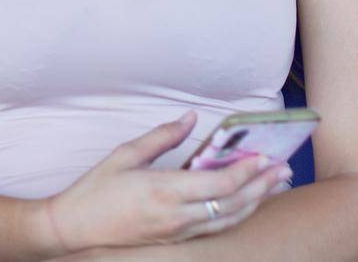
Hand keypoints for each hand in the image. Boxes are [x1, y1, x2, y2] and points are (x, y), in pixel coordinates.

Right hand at [40, 110, 292, 253]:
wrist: (74, 228)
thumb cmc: (96, 190)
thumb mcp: (125, 154)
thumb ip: (162, 136)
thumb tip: (191, 118)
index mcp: (164, 191)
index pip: (219, 186)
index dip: (247, 172)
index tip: (265, 156)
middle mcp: (176, 216)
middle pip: (232, 205)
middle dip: (261, 186)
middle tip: (283, 169)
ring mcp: (176, 232)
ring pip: (227, 221)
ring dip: (254, 202)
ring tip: (274, 185)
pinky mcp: (173, 240)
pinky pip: (213, 229)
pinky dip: (235, 215)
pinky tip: (246, 203)